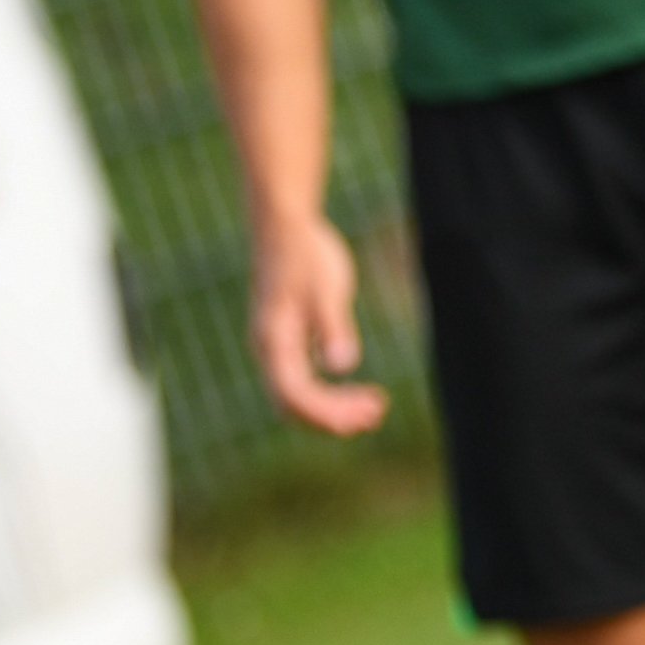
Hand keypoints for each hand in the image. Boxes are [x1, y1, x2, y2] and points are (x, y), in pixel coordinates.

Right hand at [250, 214, 387, 437]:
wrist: (286, 226)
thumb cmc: (306, 253)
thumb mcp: (326, 287)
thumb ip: (332, 326)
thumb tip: (342, 366)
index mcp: (274, 340)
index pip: (294, 394)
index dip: (325, 413)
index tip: (359, 418)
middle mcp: (269, 351)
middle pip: (294, 404)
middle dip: (332, 417)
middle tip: (375, 417)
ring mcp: (277, 349)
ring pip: (299, 396)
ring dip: (333, 409)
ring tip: (374, 412)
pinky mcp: (290, 342)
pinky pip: (304, 382)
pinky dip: (329, 394)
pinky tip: (356, 394)